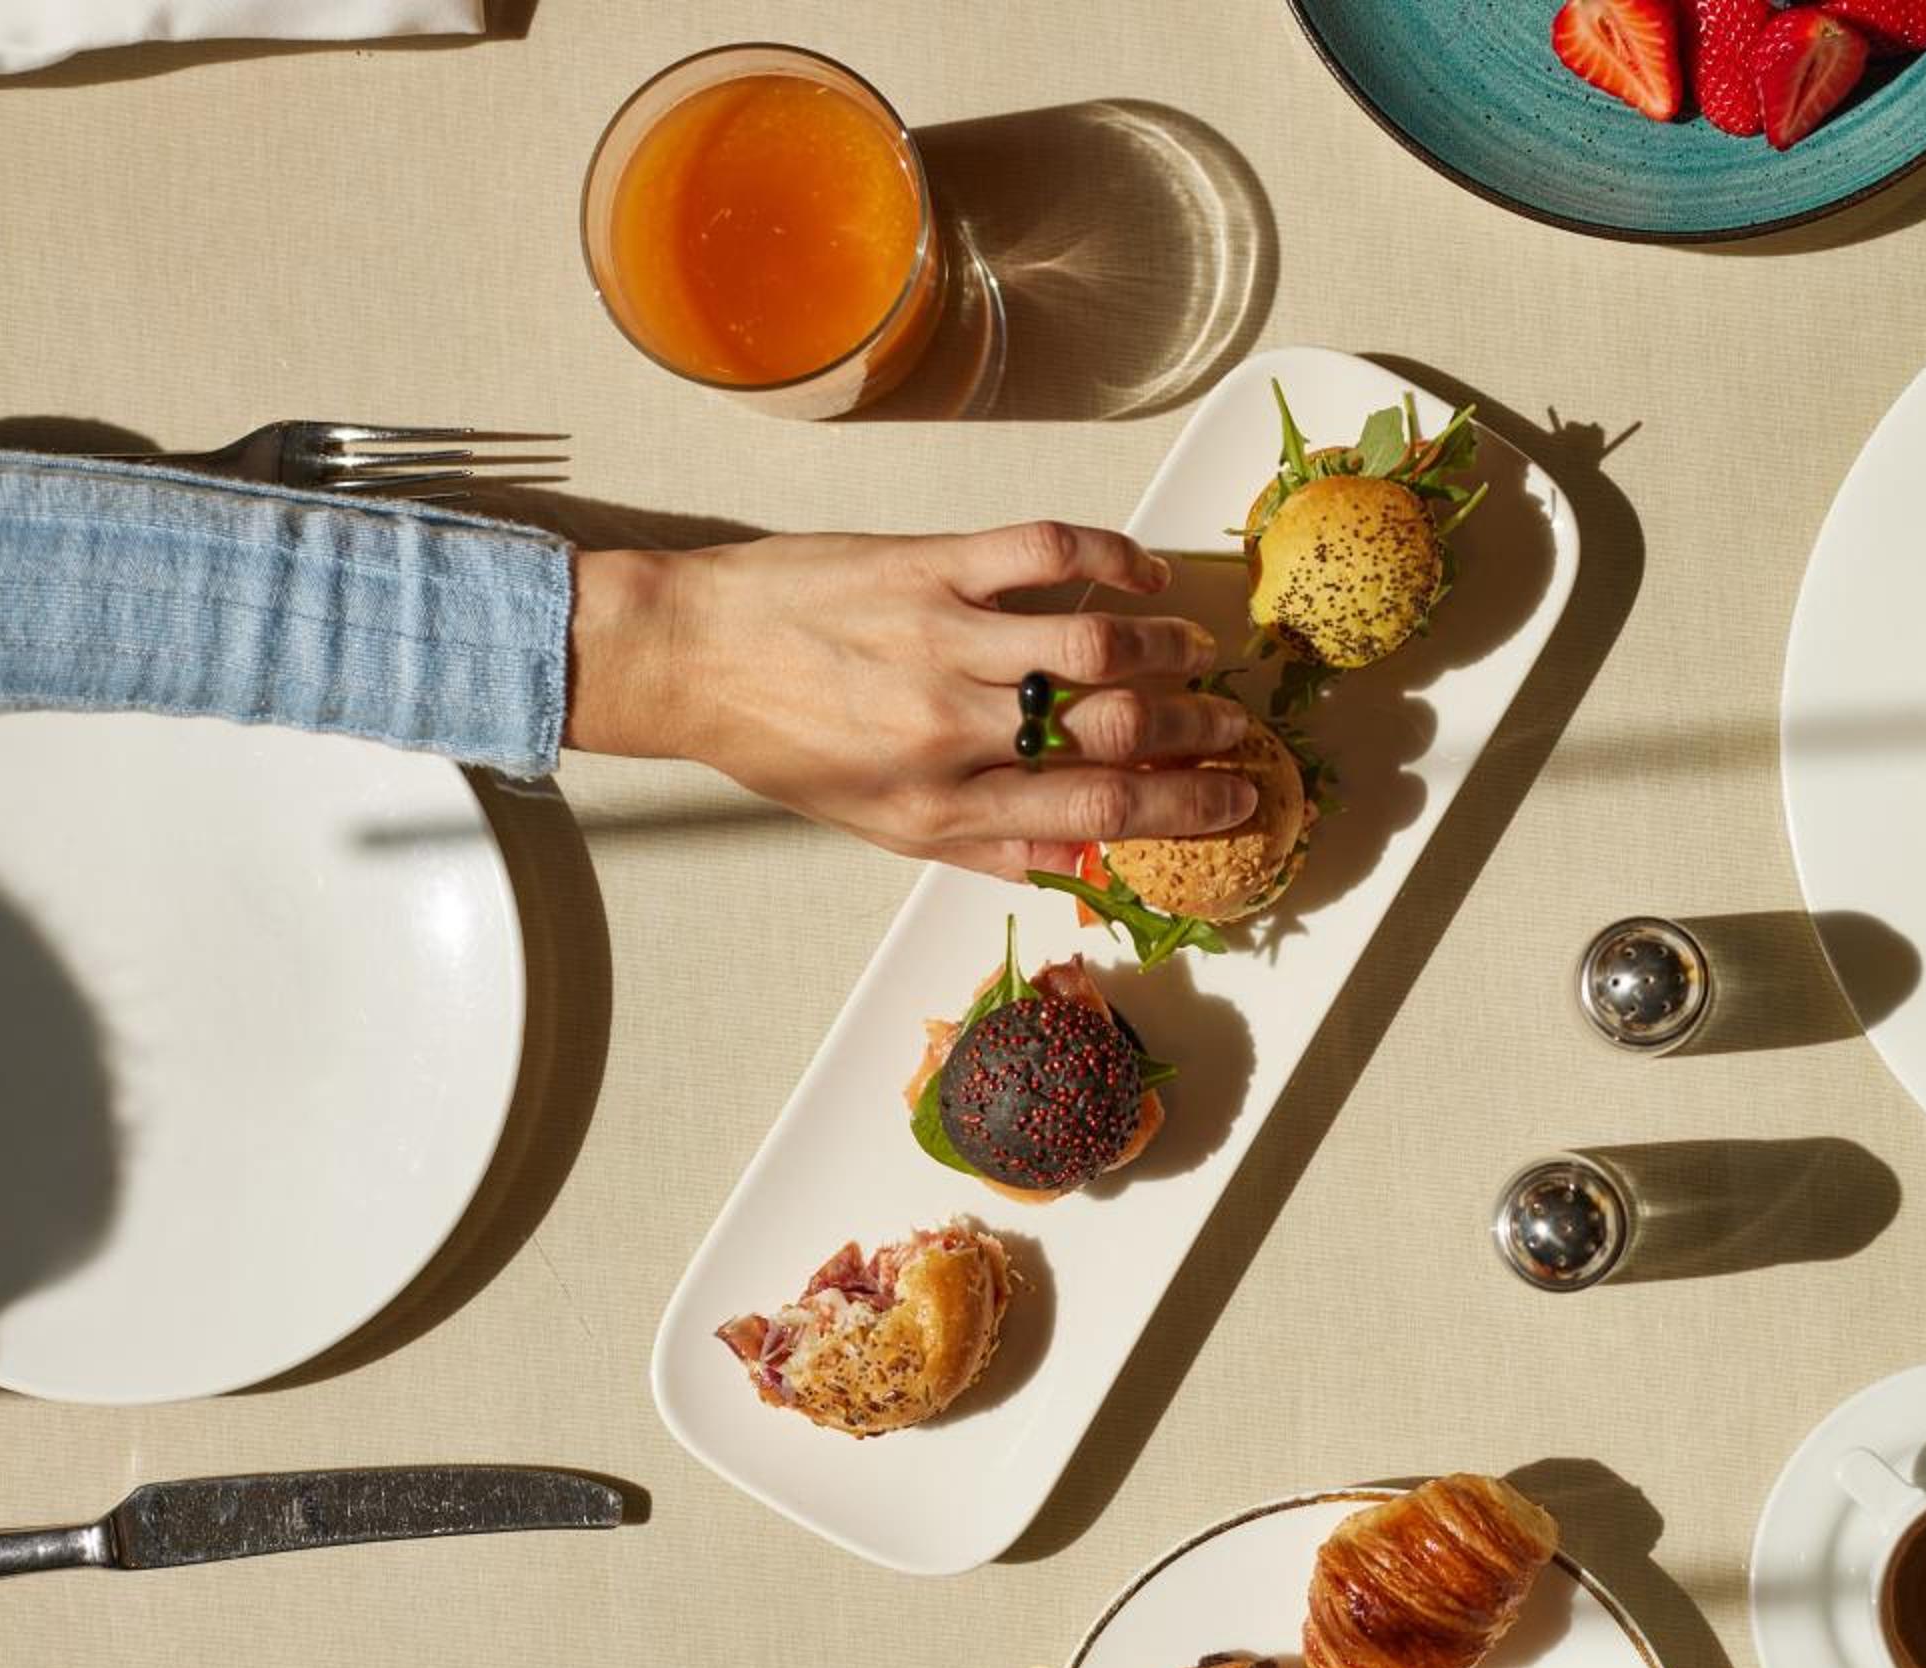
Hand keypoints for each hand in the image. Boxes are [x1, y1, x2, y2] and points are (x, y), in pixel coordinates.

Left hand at [562, 522, 1255, 876]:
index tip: (1239, 797)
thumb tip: (1089, 858)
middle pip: (1115, 728)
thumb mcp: (882, 824)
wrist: (686, 657)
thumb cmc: (782, 747)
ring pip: (1095, 641)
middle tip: (1236, 722)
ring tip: (1196, 649)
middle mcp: (951, 726)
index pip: (1099, 810)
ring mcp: (941, 638)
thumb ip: (991, 844)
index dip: (1188, 806)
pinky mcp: (925, 564)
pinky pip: (1041, 551)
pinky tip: (1142, 570)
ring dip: (1167, 645)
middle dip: (1198, 728)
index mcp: (944, 803)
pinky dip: (1110, 554)